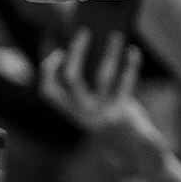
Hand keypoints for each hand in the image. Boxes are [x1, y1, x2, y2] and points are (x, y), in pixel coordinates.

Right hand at [39, 33, 167, 178]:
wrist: (130, 150)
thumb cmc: (107, 119)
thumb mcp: (90, 107)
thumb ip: (85, 85)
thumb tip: (89, 46)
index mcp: (68, 111)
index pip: (48, 90)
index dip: (47, 68)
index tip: (56, 47)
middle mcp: (81, 112)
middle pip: (71, 76)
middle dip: (77, 51)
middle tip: (85, 31)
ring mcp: (102, 111)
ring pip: (103, 76)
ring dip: (110, 52)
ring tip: (116, 34)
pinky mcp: (122, 111)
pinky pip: (126, 82)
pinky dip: (130, 65)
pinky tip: (133, 51)